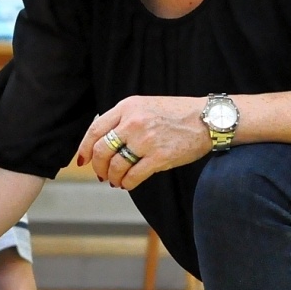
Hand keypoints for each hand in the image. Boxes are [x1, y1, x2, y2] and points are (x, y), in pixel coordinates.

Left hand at [74, 95, 210, 189]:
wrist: (208, 118)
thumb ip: (124, 120)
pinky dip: (127, 183)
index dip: (84, 148)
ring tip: (116, 181)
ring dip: (112, 178)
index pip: (95, 130)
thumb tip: (103, 145)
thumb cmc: (177, 114)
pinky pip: (133, 176)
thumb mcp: (146, 106)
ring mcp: (146, 140)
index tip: (82, 161)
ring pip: (115, 166)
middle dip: (98, 167)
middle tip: (101, 174)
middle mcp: (133, 122)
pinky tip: (128, 184)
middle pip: (101, 150)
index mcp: (127, 107)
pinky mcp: (159, 157)